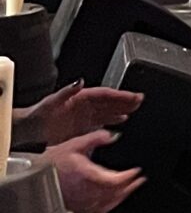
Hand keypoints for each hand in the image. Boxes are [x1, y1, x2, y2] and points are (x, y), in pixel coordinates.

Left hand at [20, 84, 141, 146]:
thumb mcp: (52, 101)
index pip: (104, 94)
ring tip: (135, 108)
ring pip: (107, 111)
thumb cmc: (38, 115)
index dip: (120, 95)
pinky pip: (101, 123)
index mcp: (79, 97)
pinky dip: (112, 121)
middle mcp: (83, 106)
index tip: (133, 96)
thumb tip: (80, 81)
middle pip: (109, 102)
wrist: (29, 131)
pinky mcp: (81, 128)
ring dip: (121, 110)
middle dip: (125, 100)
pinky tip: (120, 121)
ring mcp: (83, 117)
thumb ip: (67, 90)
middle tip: (140, 100)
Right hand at [50, 133, 143, 212]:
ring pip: (105, 204)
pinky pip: (94, 212)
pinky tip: (113, 202)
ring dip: (120, 198)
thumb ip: (96, 138)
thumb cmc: (53, 160)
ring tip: (130, 190)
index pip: (111, 180)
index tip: (136, 172)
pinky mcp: (75, 207)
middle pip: (112, 194)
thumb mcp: (75, 143)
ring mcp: (79, 200)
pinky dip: (107, 208)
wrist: (36, 174)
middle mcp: (83, 189)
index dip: (126, 177)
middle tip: (139, 181)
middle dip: (128, 188)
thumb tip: (113, 136)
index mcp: (84, 174)